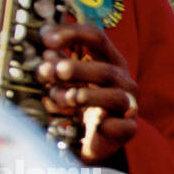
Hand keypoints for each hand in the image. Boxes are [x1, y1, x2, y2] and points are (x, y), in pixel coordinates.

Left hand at [36, 23, 139, 163]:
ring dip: (86, 96)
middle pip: (105, 69)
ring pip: (114, 96)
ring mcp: (128, 104)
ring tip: (65, 98)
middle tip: (50, 72)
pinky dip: (106, 125)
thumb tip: (47, 54)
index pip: (96, 37)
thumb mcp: (62, 80)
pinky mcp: (127, 128)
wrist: (88, 140)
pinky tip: (90, 126)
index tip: (46, 39)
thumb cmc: (76, 104)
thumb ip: (56, 65)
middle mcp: (122, 80)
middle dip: (76, 69)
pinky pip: (120, 126)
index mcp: (108, 60)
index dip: (72, 33)